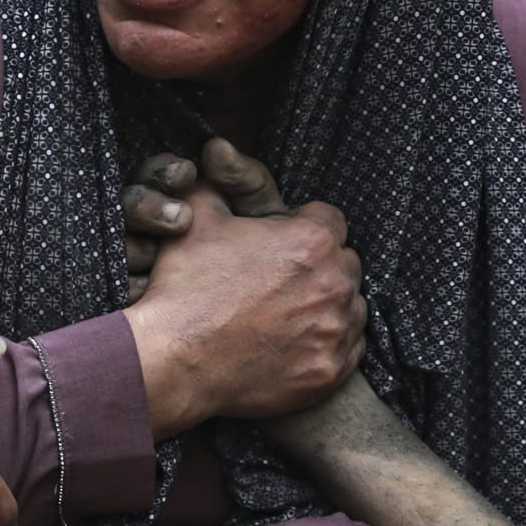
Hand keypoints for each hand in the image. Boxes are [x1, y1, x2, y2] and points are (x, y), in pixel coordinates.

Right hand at [119, 139, 364, 434]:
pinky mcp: (331, 371)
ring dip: (328, 306)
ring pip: (351, 307)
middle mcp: (335, 282)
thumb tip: (218, 154)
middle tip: (283, 283)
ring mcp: (336, 330)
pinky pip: (348, 349)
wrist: (175, 361)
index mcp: (312, 240)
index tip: (283, 246)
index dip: (304, 229)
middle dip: (321, 268)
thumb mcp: (197, 219)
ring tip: (288, 315)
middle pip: (345, 264)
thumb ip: (220, 184)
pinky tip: (295, 344)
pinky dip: (328, 345)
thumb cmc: (185, 288)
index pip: (330, 221)